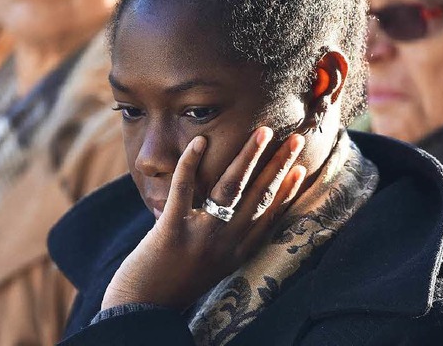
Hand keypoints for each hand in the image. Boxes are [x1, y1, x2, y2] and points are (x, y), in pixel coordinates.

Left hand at [101, 127, 305, 310]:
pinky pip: (183, 191)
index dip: (287, 191)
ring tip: (262, 132)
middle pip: (258, 197)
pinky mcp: (171, 231)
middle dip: (279, 166)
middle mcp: (224, 245)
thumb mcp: (208, 264)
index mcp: (235, 253)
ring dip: (249, 157)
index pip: (268, 216)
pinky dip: (191, 164)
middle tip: (296, 139)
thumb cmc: (172, 284)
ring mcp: (199, 237)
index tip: (301, 168)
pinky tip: (200, 142)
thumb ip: (221, 240)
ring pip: (230, 189)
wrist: (141, 310)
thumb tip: (225, 210)